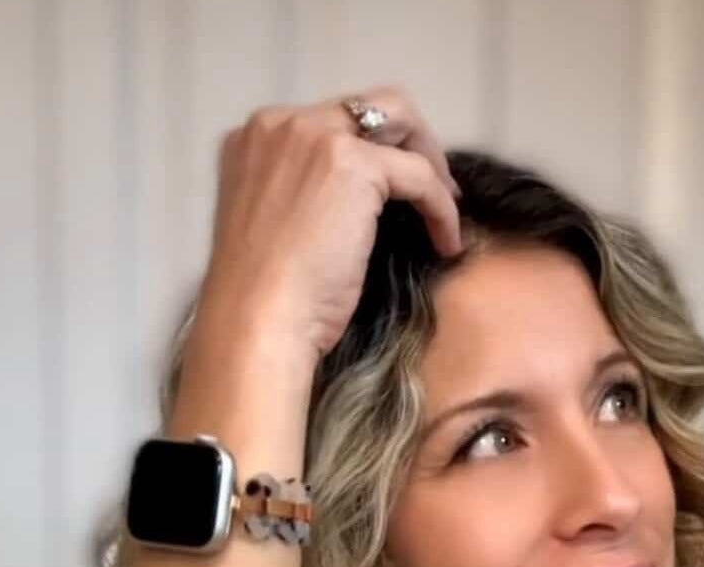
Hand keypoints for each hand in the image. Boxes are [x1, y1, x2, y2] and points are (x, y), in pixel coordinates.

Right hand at [190, 87, 461, 392]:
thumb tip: (354, 203)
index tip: (394, 190)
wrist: (258, 321)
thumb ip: (302, 196)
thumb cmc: (265, 300)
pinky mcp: (354, 165)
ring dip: (431, 165)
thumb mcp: (277, 229)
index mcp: (256, 140)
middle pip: (368, 108)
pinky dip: (441, 208)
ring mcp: (315, 137)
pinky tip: (447, 242)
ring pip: (399, 121)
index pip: (331, 123)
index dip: (372, 152)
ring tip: (447, 212)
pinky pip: (419, 174)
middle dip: (409, 142)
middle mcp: (281, 124)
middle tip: (436, 189)